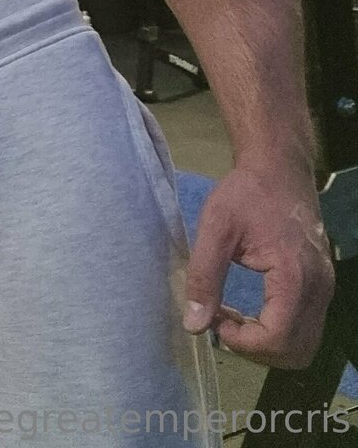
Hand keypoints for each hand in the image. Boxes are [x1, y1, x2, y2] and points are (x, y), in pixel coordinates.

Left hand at [182, 165, 334, 368]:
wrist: (279, 167)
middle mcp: (319, 288)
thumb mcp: (216, 228)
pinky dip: (278, 332)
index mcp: (295, 275)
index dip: (242, 342)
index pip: (278, 338)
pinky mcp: (321, 285)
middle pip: (295, 351)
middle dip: (254, 349)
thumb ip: (204, 276)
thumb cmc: (246, 192)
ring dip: (267, 344)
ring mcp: (324, 288)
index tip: (214, 319)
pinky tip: (250, 311)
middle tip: (223, 322)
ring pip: (303, 345)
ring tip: (234, 318)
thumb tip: (193, 324)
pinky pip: (305, 328)